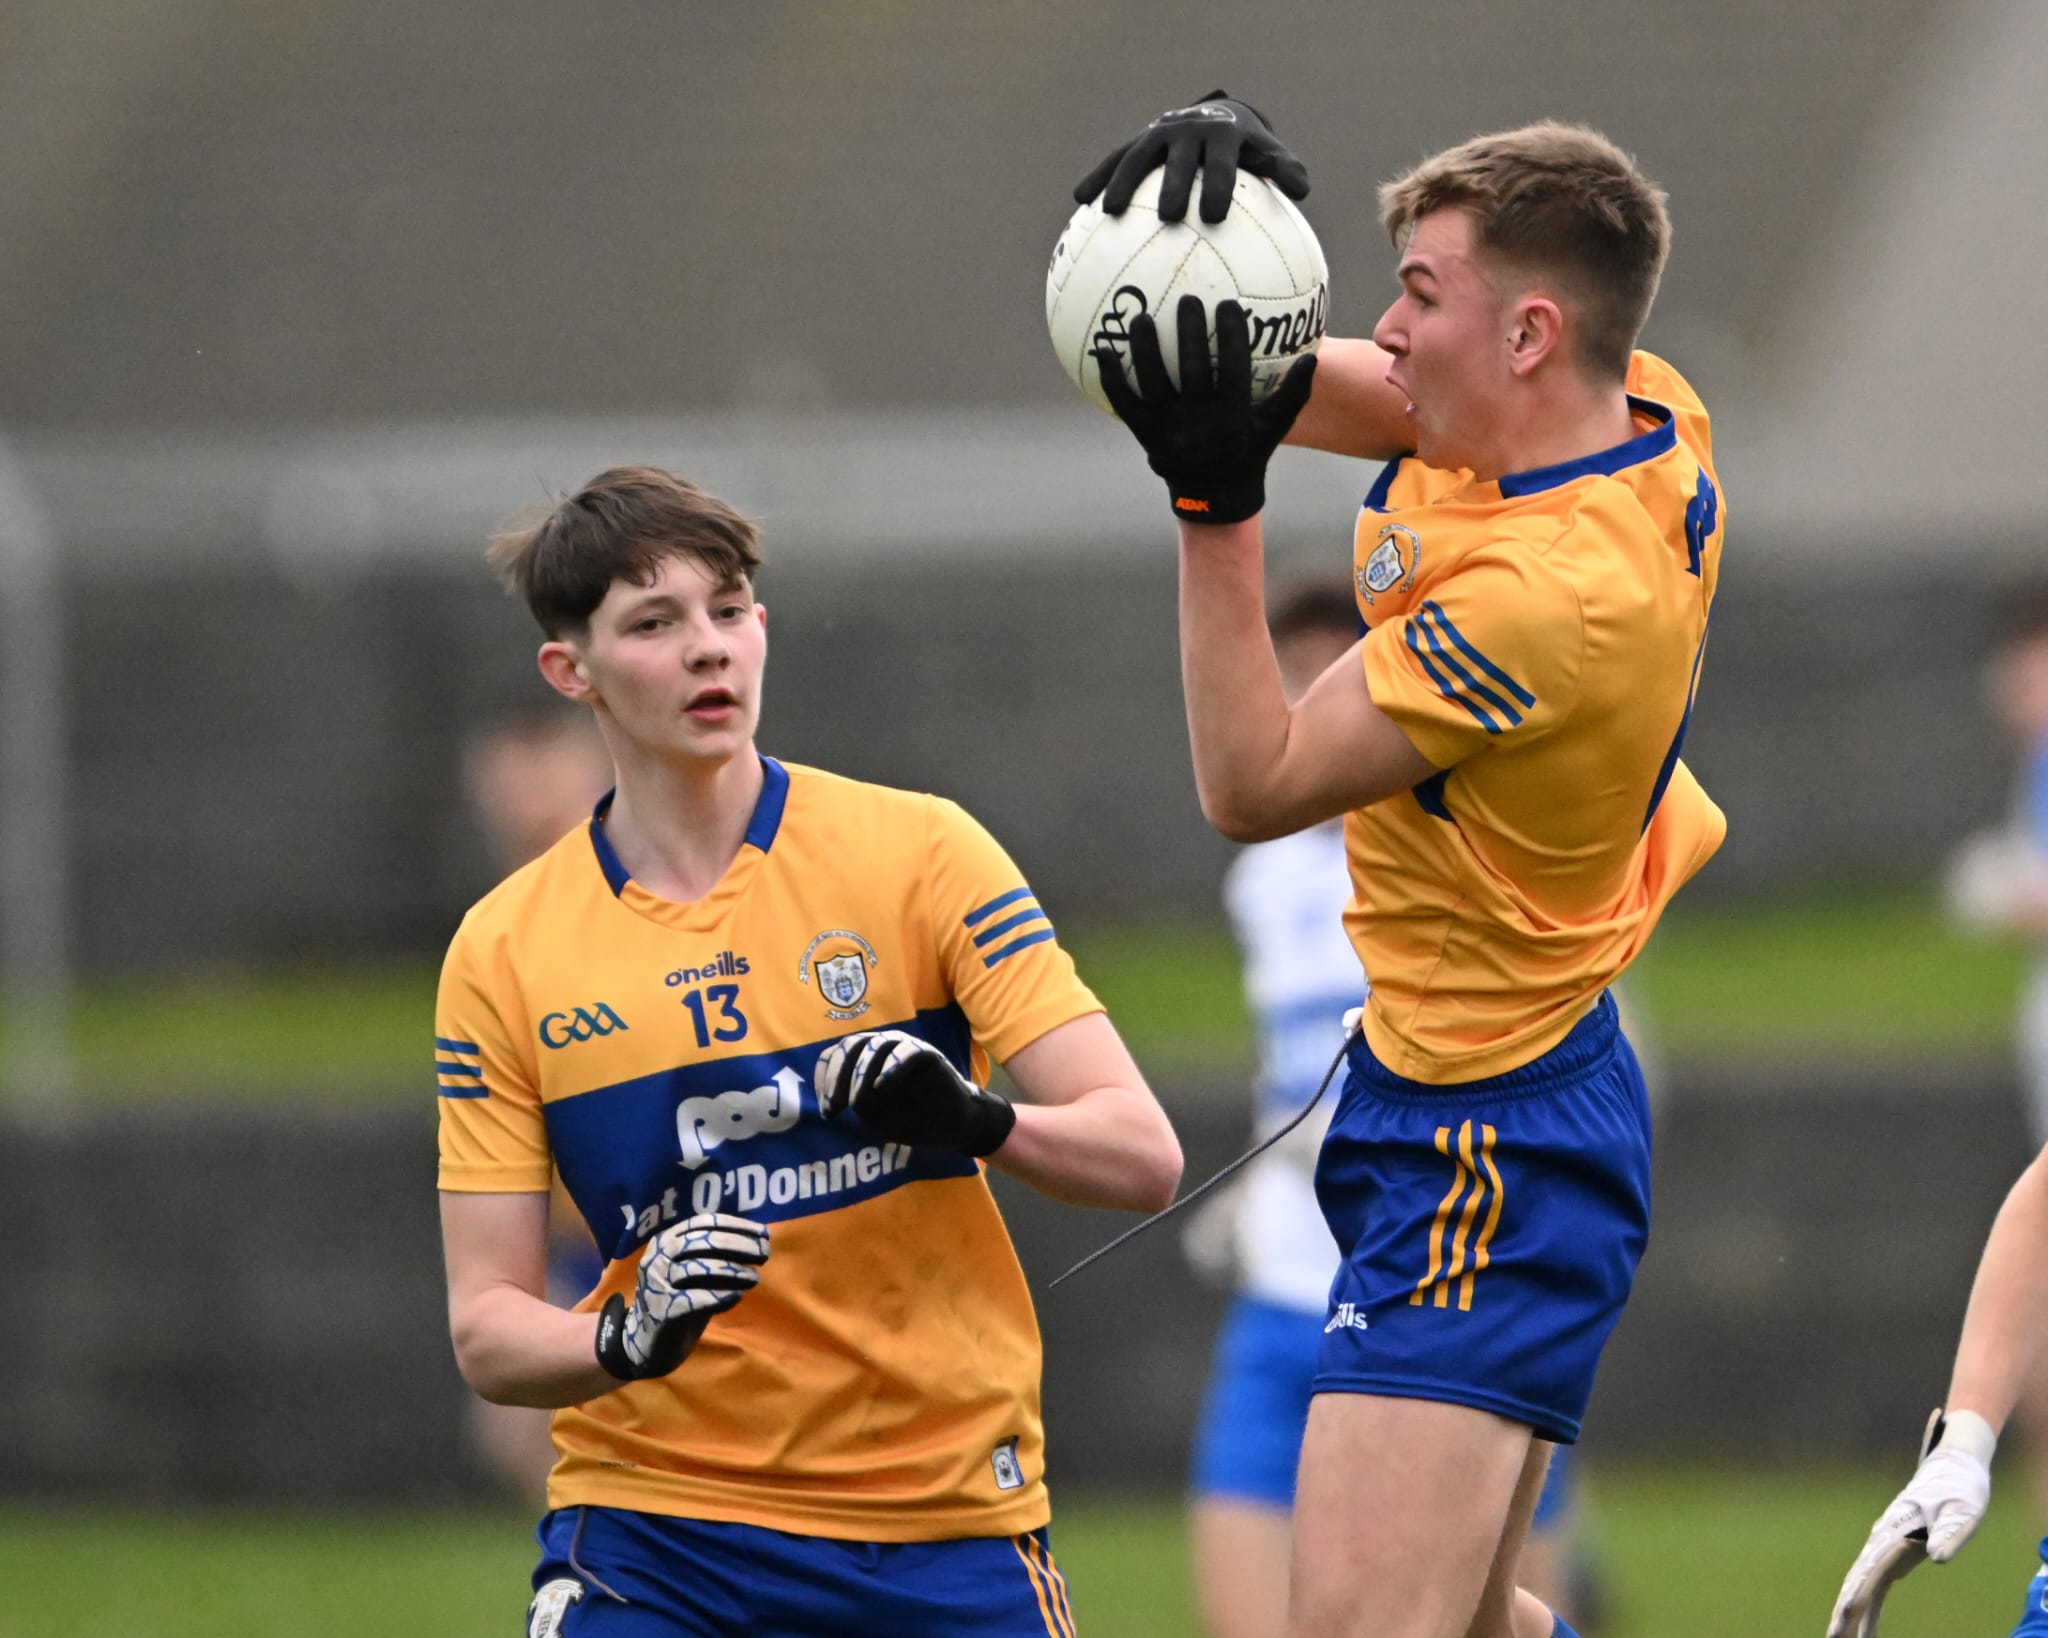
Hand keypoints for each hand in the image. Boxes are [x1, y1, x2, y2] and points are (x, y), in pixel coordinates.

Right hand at [594, 1213, 769, 1381]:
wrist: (648, 1342)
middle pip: (703, 1242)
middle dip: (739, 1244)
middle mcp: (658, 1257)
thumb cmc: (680, 1298)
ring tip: (754, 1277)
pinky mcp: (662, 1310)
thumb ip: (715, 1254)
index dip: (737, 1226)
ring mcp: (657, 1283)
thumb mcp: (694, 1269)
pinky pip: (694, 1299)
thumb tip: (757, 1240)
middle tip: (765, 1253)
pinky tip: (737, 1296)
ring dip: (732, 1271)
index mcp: (666, 1239)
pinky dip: (719, 1296)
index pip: (705, 1223)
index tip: (764, 1233)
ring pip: (699, 1268)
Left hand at [815, 1029, 1015, 1156]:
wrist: (950, 1126)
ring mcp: (904, 1047)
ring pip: (874, 1047)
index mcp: (862, 1059)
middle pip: (850, 1046)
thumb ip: (854, 1102)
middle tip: (838, 1105)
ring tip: (858, 1103)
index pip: (834, 1056)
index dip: (825, 1080)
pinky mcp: (927, 1053)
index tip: (828, 1111)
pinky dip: (891, 1069)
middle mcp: (881, 1047)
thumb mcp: (873, 1116)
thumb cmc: (908, 1119)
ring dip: (861, 1075)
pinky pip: (906, 1052)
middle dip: (839, 1076)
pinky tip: (882, 1088)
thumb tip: (834, 1099)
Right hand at [1074, 91, 1308, 223]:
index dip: (1218, 184)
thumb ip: (1284, 170)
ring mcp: (1158, 133)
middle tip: (1168, 216)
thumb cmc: (1246, 152)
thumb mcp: (1267, 156)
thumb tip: (1302, 191)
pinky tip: (1079, 201)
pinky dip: (1097, 176)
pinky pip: (1114, 159)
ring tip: (1110, 212)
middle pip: (1178, 158)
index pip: (1221, 160)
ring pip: (1137, 156)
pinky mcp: (1136, 141)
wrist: (1213, 117)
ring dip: (1122, 181)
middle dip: (1172, 184)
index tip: (1214, 215)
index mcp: (1222, 134)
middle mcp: (1187, 129)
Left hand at [1095, 295, 1316, 524]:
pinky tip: (1100, 350)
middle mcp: (1198, 422)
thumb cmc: (1247, 452)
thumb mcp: (1275, 427)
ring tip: (1140, 318)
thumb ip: (1293, 394)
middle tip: (1188, 300)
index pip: (1234, 369)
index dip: (1232, 336)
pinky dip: (1111, 378)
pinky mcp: (1145, 434)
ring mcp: (1168, 429)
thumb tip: (1312, 357)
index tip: (1228, 304)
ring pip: (1153, 383)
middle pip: (1193, 371)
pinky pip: (1124, 403)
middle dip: (1190, 334)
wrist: (1212, 498)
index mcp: (1231, 417)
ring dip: (1145, 349)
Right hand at [1826, 1408, 1995, 1636]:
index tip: (1848, 1608)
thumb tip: (1937, 1559)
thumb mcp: (1962, 1511)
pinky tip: (1866, 1637)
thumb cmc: (1959, 1490)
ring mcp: (1883, 1550)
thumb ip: (1950, 1533)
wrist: (1950, 1471)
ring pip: (1861, 1588)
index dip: (1860, 1589)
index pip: (1872, 1565)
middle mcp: (1882, 1542)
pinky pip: (1877, 1590)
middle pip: (1857, 1581)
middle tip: (1833, 1637)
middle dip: (1843, 1611)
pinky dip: (1870, 1613)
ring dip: (1851, 1616)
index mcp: (1895, 1530)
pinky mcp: (1892, 1558)